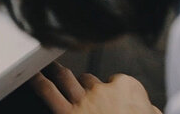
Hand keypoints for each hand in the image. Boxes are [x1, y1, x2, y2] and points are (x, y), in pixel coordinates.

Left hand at [30, 62, 161, 112]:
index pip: (117, 81)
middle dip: (86, 86)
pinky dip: (38, 82)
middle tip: (84, 96)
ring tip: (51, 69)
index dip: (113, 89)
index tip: (113, 97)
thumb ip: (148, 110)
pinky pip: (48, 91)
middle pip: (89, 80)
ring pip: (67, 79)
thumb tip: (148, 109)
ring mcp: (83, 100)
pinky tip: (32, 76)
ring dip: (58, 74)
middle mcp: (103, 90)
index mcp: (128, 88)